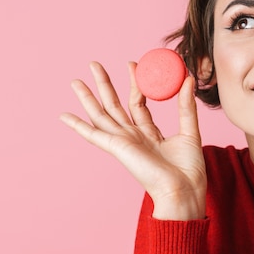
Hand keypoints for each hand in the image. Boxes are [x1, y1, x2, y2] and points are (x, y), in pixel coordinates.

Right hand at [60, 62, 205, 220]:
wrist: (183, 190)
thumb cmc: (189, 169)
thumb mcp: (190, 130)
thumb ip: (186, 106)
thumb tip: (187, 79)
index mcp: (150, 134)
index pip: (138, 102)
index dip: (134, 83)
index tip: (132, 64)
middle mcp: (134, 137)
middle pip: (114, 105)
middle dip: (104, 84)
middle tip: (94, 64)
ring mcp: (124, 142)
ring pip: (101, 115)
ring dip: (87, 98)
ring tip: (76, 80)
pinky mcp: (117, 148)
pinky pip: (93, 135)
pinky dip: (77, 125)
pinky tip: (63, 116)